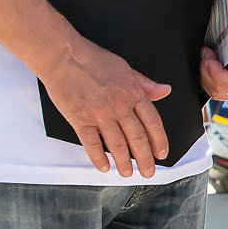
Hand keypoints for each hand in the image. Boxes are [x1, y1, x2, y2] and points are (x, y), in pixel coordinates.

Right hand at [39, 36, 170, 176]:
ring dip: (124, 162)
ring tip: (127, 174)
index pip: (152, 122)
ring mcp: (99, 114)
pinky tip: (104, 167)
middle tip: (149, 172)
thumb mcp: (125, 68)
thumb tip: (164, 91)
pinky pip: (92, 144)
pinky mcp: (80, 119)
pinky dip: (98, 158)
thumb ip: (144, 83)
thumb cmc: (91, 59)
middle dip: (145, 159)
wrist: (63, 55)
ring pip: (117, 145)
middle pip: (138, 138)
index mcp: (132, 92)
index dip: (159, 140)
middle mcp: (119, 105)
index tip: (161, 153)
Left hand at [200, 6, 227, 100]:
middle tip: (204, 56)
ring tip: (205, 60)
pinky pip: (220, 92)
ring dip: (207, 78)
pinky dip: (210, 81)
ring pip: (220, 93)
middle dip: (208, 74)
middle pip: (224, 90)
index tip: (207, 57)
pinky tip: (208, 68)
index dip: (215, 73)